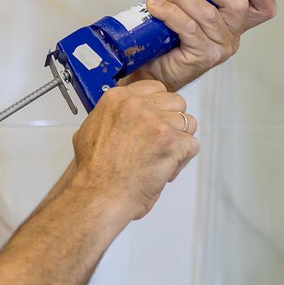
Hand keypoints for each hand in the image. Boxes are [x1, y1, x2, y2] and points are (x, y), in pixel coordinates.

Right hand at [70, 80, 198, 221]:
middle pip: (175, 102)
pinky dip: (182, 160)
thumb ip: (112, 117)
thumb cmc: (94, 172)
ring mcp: (157, 122)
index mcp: (118, 99)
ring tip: (161, 157)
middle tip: (159, 142)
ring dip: (179, 141)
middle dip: (172, 122)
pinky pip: (192, 145)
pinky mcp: (172, 142)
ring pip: (188, 123)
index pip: (154, 88)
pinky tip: (164, 169)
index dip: (158, 107)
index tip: (154, 121)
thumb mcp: (91, 130)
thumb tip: (119, 116)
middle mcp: (138, 105)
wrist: (99, 195)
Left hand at [127, 0, 276, 92]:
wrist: (150, 62)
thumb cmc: (167, 30)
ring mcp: (220, 47)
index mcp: (234, 17)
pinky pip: (190, 29)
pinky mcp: (203, 57)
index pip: (263, 6)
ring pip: (208, 14)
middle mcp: (233, 33)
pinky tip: (156, 7)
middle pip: (238, 4)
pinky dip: (171, 13)